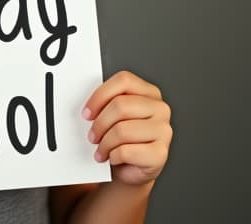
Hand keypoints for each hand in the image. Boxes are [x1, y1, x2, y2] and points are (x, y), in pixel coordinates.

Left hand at [83, 70, 171, 185]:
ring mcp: (163, 131)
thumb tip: (88, 107)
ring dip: (104, 144)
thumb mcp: (114, 116)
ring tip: (101, 149)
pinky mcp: (160, 153)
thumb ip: (106, 104)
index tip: (87, 112)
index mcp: (149, 93)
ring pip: (122, 130)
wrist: (131, 170)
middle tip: (92, 136)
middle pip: (121, 105)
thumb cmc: (121, 140)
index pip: (124, 80)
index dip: (100, 95)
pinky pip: (126, 151)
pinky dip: (113, 156)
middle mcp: (160, 109)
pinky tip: (113, 158)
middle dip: (100, 123)